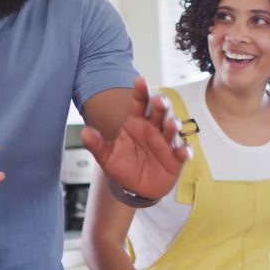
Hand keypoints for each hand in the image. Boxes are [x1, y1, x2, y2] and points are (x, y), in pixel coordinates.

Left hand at [82, 77, 189, 199]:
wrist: (136, 188)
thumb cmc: (123, 166)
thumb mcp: (106, 157)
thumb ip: (96, 144)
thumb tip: (85, 132)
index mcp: (136, 122)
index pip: (140, 102)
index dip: (141, 91)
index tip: (140, 81)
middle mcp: (153, 128)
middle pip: (160, 111)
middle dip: (161, 104)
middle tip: (158, 101)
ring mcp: (166, 142)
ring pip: (173, 128)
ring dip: (173, 125)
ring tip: (170, 125)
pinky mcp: (176, 158)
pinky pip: (183, 152)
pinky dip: (184, 151)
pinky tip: (182, 152)